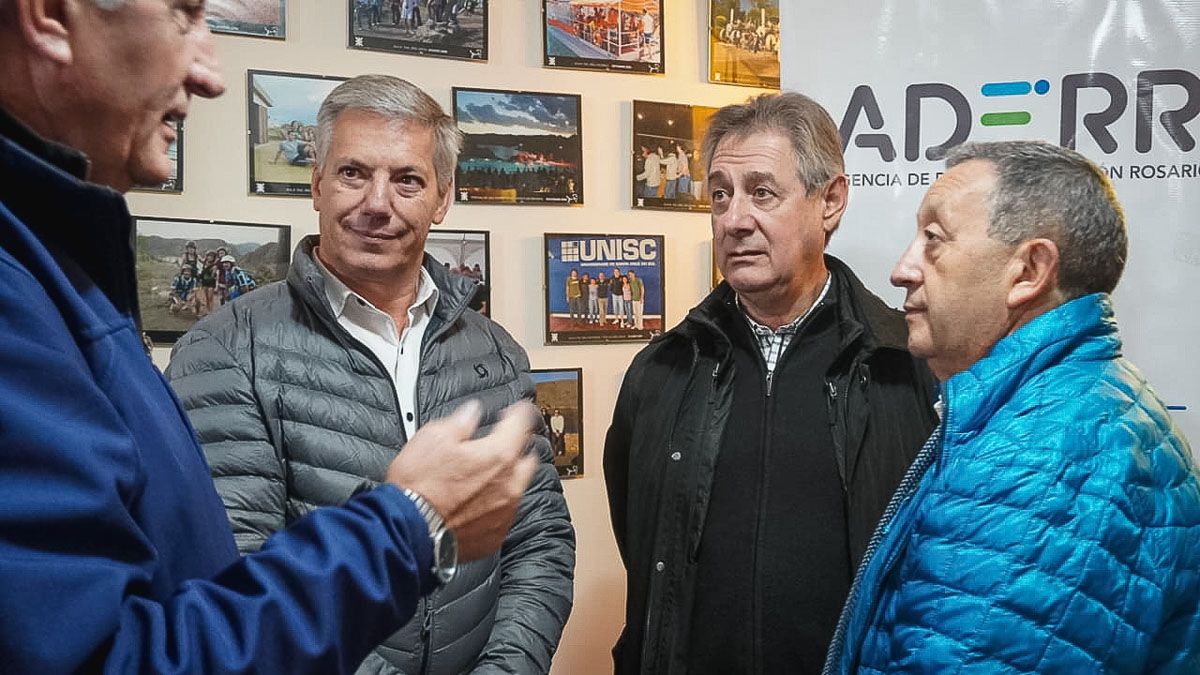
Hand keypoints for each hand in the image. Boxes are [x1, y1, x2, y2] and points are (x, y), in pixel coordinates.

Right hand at [386, 400, 537, 560]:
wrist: (408, 531)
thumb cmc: (418, 487)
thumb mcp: (433, 437)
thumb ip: (460, 421)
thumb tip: (471, 413)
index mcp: (499, 456)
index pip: (523, 423)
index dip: (520, 411)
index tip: (518, 410)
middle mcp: (509, 486)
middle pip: (528, 459)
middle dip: (518, 448)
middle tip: (503, 443)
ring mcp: (504, 514)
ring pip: (517, 489)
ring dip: (507, 479)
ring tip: (485, 475)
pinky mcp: (494, 537)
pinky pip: (503, 515)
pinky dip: (494, 507)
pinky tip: (476, 504)